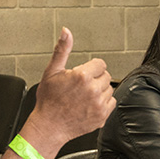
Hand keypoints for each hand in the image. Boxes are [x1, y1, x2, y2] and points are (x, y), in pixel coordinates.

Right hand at [24, 27, 116, 144]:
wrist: (49, 126)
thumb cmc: (48, 101)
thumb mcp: (52, 71)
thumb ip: (62, 50)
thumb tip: (66, 32)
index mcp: (82, 76)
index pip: (100, 64)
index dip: (91, 68)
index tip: (83, 74)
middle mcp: (93, 90)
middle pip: (106, 76)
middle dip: (95, 79)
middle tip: (81, 87)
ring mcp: (99, 104)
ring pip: (109, 89)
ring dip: (100, 90)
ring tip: (84, 96)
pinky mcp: (102, 116)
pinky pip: (111, 103)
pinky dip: (103, 103)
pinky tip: (90, 104)